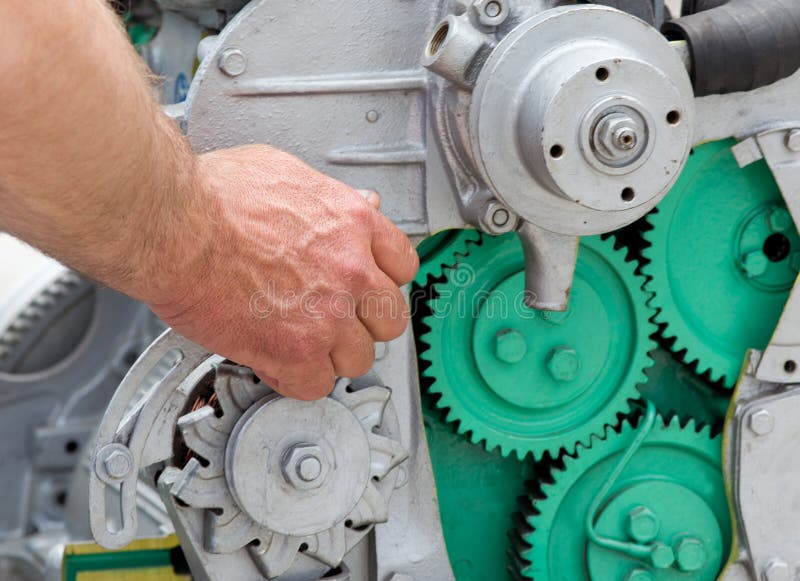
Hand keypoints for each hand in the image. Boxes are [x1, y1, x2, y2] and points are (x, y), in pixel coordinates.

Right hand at [147, 145, 418, 399]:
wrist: (174, 225)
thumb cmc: (214, 196)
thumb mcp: (284, 172)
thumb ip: (326, 198)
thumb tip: (348, 204)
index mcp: (353, 224)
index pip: (402, 266)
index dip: (383, 280)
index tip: (368, 287)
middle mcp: (351, 271)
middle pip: (389, 319)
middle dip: (364, 323)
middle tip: (336, 319)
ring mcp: (327, 315)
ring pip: (358, 358)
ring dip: (331, 354)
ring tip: (301, 343)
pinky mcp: (294, 350)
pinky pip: (315, 384)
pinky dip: (295, 379)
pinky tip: (276, 361)